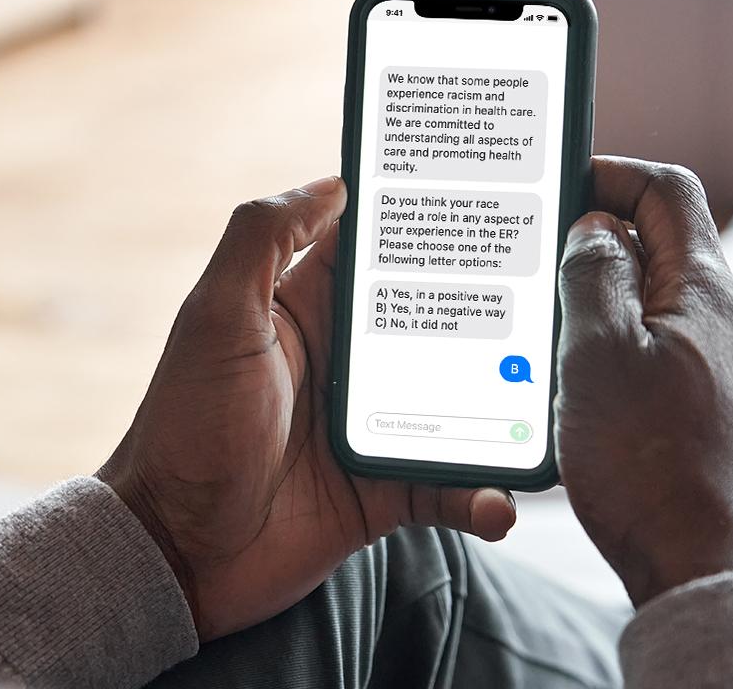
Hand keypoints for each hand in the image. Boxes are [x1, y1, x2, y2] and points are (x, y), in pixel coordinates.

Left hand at [98, 176, 515, 640]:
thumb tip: (333, 184)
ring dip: (503, 405)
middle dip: (493, 308)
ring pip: (459, 402)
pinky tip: (499, 501)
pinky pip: (447, 485)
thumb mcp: (215, 316)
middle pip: (437, 322)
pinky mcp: (384, 486)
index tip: (488, 198)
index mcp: (312, 309)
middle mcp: (349, 361)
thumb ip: (262, 239)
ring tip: (549, 403)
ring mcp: (373, 423)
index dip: (428, 222)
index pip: (380, 251)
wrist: (179, 548)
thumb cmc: (188, 424)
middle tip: (553, 296)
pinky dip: (477, 494)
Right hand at [555, 156, 732, 606]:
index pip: (667, 192)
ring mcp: (710, 366)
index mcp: (702, 294)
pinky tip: (568, 375)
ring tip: (542, 321)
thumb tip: (594, 231)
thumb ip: (594, 278)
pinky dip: (605, 343)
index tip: (561, 187)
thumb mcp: (600, 354)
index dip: (613, 175)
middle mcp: (718, 323)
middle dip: (592, 242)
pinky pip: (646, 350)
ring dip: (593, 298)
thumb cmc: (652, 465)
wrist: (702, 568)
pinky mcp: (696, 406)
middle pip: (653, 246)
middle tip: (534, 259)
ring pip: (643, 302)